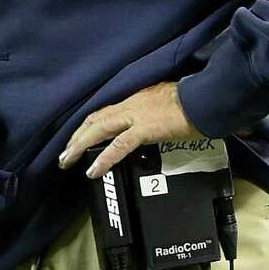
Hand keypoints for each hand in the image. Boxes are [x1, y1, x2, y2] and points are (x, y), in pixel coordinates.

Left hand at [58, 81, 203, 178]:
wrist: (205, 100)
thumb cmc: (193, 102)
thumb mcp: (168, 103)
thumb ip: (155, 111)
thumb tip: (154, 122)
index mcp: (136, 99)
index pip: (105, 112)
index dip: (89, 126)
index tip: (78, 138)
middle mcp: (131, 105)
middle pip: (96, 120)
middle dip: (76, 137)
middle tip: (63, 154)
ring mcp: (136, 116)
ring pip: (99, 130)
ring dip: (79, 146)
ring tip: (66, 160)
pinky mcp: (144, 129)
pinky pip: (118, 146)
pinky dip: (103, 158)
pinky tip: (92, 170)